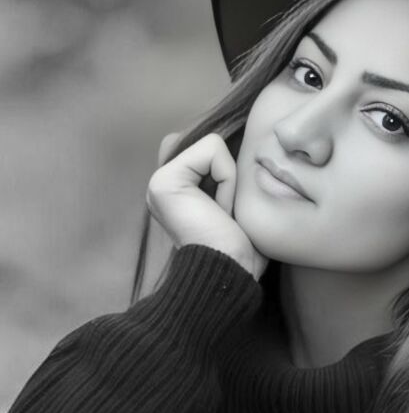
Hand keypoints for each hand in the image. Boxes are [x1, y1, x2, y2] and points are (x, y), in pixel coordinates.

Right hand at [147, 131, 268, 280]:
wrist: (231, 272)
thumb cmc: (242, 249)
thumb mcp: (239, 204)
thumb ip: (231, 172)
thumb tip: (245, 141)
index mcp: (177, 190)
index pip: (210, 148)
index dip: (231, 169)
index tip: (230, 211)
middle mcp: (164, 184)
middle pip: (209, 141)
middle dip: (229, 169)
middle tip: (227, 210)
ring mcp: (159, 181)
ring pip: (212, 144)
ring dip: (229, 178)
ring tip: (224, 211)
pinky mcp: (165, 180)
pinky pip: (212, 151)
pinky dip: (227, 180)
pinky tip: (221, 210)